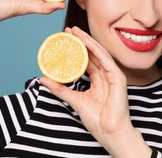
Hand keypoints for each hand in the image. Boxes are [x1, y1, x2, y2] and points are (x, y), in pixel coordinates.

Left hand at [40, 26, 151, 156]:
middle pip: (93, 54)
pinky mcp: (118, 77)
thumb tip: (44, 79)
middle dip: (81, 41)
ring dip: (87, 41)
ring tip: (75, 31)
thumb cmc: (97, 119)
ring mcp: (113, 75)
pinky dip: (96, 50)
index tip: (65, 39)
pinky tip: (87, 42)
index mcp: (99, 80)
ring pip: (99, 53)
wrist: (110, 131)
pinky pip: (106, 60)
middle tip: (68, 30)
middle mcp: (106, 75)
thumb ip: (60, 89)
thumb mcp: (74, 100)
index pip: (87, 60)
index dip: (77, 49)